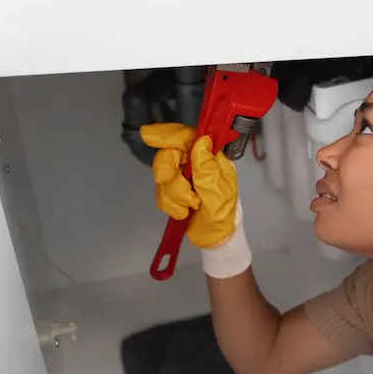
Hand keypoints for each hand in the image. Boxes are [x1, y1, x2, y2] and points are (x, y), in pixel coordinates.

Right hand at [141, 123, 250, 277]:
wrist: (215, 239)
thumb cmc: (223, 215)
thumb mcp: (219, 193)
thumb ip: (208, 169)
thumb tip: (202, 141)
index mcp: (210, 158)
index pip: (188, 137)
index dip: (168, 135)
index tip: (149, 136)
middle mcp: (194, 163)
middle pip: (169, 156)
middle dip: (172, 178)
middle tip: (185, 195)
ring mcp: (182, 176)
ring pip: (162, 176)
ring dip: (175, 196)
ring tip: (191, 207)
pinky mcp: (172, 190)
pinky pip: (160, 192)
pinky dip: (170, 205)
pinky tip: (183, 213)